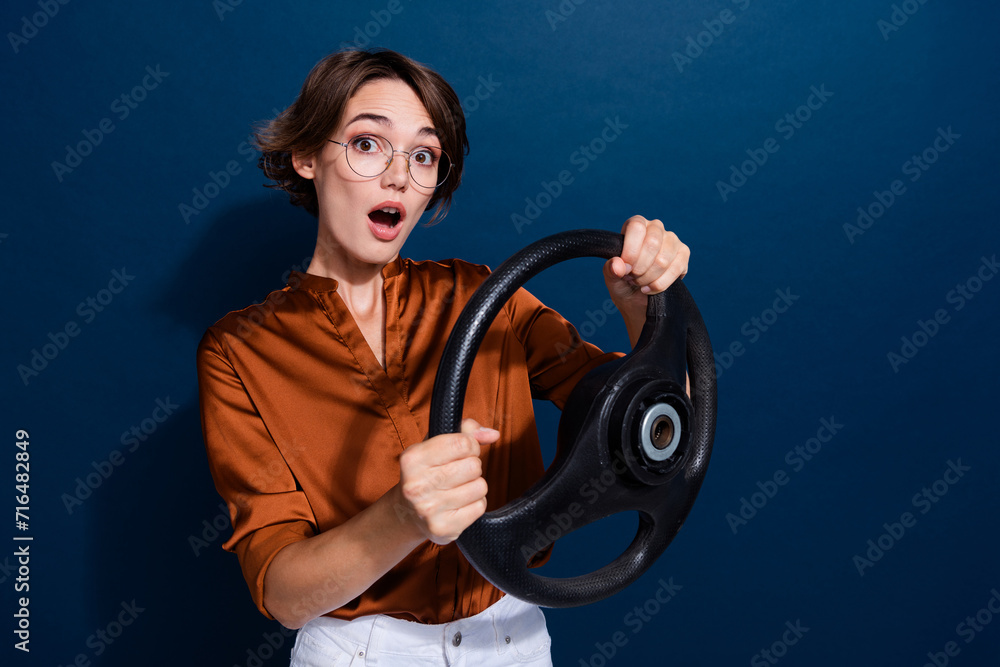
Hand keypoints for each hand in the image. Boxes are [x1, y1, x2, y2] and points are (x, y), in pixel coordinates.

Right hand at [396, 418, 495, 544]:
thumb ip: (464, 431)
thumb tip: (493, 435)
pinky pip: (480, 507)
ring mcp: (429, 509)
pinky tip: (458, 503)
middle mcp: (418, 485)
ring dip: (474, 486)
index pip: (463, 443)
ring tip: (457, 488)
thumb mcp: (434, 444)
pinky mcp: (443, 528)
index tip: (463, 451)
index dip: (470, 445)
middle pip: (474, 466)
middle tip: (457, 472)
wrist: (405, 512)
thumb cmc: (426, 472)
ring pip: (480, 487)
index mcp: (413, 459)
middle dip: (472, 466)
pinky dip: (474, 504)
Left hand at [603, 216, 689, 344]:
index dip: (631, 251)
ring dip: (648, 278)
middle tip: (632, 278)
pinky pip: (675, 269)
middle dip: (640, 268)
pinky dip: (659, 284)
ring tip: (639, 282)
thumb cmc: (623, 284)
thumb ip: (610, 270)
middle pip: (652, 243)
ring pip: (663, 259)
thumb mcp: (612, 278)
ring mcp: (672, 239)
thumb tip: (617, 264)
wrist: (638, 301)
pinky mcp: (684, 254)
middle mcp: (655, 227)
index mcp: (635, 225)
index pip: (636, 227)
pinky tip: (649, 288)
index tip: (626, 268)